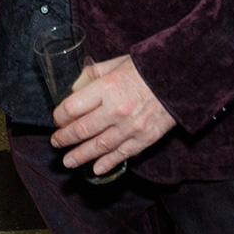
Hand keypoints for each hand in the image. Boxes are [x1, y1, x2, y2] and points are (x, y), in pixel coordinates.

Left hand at [51, 55, 175, 177]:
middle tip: (55, 142)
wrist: (178, 79)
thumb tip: (73, 90)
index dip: (60, 116)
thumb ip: (91, 75)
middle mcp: (115, 110)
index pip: (72, 108)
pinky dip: (107, 163)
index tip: (56, 119)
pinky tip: (96, 169)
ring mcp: (131, 127)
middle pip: (82, 129)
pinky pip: (122, 154)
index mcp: (106, 88)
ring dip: (81, 156)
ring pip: (99, 146)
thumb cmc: (143, 69)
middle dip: (65, 138)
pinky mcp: (145, 139)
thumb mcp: (113, 63)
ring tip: (68, 161)